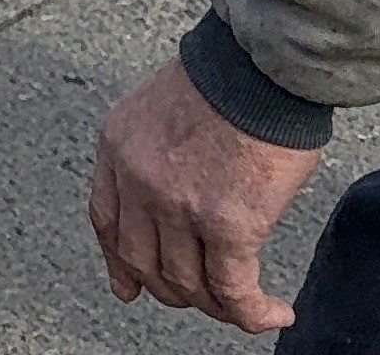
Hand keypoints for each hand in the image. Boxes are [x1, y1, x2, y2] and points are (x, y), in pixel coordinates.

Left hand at [90, 59, 320, 331]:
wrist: (257, 67)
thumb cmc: (224, 77)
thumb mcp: (156, 107)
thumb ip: (152, 151)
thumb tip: (171, 186)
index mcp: (118, 148)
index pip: (106, 221)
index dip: (119, 262)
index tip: (128, 285)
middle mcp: (138, 181)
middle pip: (143, 261)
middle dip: (172, 290)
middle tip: (202, 299)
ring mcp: (178, 205)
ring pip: (187, 282)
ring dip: (217, 305)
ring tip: (244, 306)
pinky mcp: (228, 223)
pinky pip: (233, 288)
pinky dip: (251, 312)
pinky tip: (273, 312)